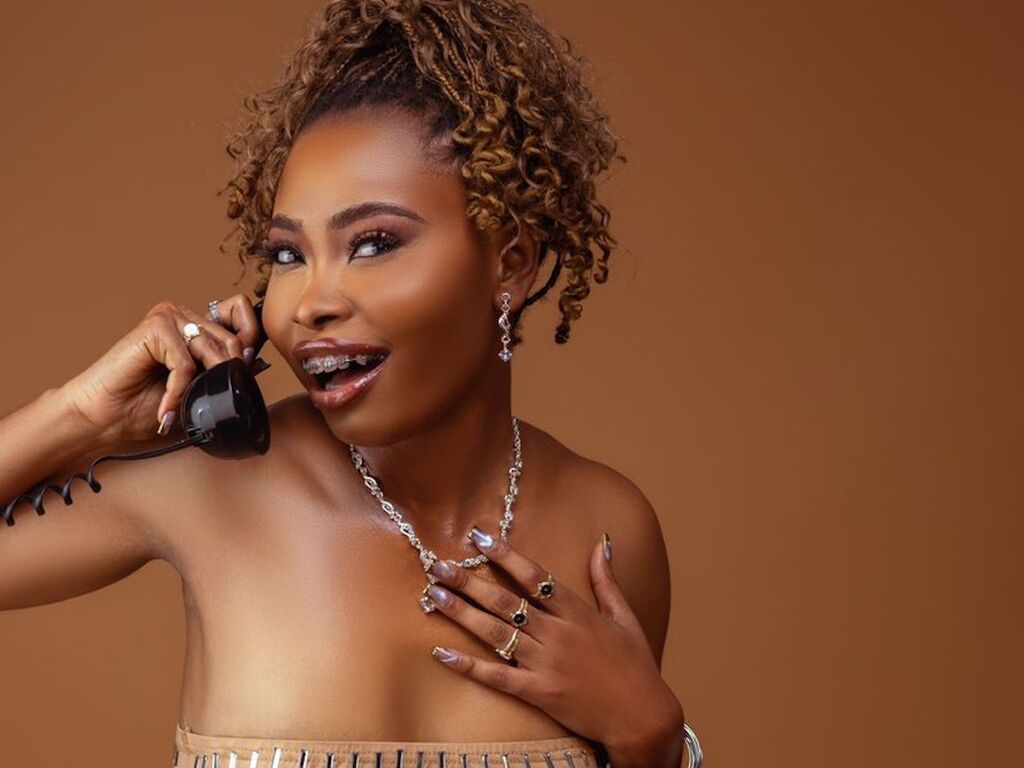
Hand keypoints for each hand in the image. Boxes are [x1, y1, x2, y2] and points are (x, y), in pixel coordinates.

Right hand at [60, 295, 263, 444]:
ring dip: (200, 387)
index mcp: (196, 326)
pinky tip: (166, 408)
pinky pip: (185, 362)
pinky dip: (178, 390)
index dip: (248, 342)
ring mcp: (168, 318)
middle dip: (223, 375)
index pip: (241, 315)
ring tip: (180, 406)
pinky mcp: (154, 328)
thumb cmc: (145, 404)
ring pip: (211, 350)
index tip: (240, 372)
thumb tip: (260, 362)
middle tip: (204, 397)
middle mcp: (183, 316)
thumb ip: (224, 373)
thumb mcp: (199, 391)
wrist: (105, 416)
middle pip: (232, 339)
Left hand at [421, 527, 684, 765]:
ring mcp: (546, 663)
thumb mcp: (624, 615)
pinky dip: (468, 665)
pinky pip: (497, 677)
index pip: (534, 575)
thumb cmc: (635, 664)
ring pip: (495, 633)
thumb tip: (601, 542)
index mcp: (577, 611)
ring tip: (433, 596)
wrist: (642, 715)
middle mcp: (557, 633)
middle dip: (468, 581)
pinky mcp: (539, 692)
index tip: (479, 538)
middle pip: (505, 600)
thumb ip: (606, 579)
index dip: (505, 554)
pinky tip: (442, 652)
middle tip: (437, 565)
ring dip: (461, 613)